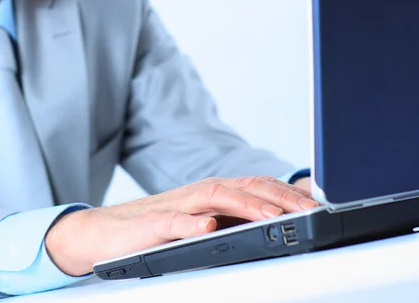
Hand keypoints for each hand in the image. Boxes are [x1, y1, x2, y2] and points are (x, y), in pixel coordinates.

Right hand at [46, 176, 318, 275]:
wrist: (101, 232)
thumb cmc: (152, 229)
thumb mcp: (198, 224)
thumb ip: (227, 220)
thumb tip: (269, 223)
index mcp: (210, 195)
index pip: (255, 187)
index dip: (286, 195)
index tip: (316, 206)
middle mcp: (196, 195)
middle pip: (243, 187)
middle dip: (278, 198)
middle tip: (308, 211)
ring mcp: (174, 207)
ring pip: (214, 198)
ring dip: (246, 205)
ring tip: (272, 217)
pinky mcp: (150, 225)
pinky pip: (173, 222)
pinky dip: (192, 224)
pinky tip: (209, 228)